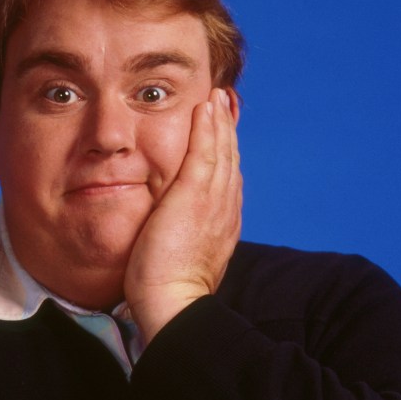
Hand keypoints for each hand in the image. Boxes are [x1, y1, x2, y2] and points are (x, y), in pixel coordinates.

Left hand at [125, 87, 241, 341]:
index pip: (227, 180)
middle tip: (224, 103)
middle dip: (227, 131)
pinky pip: (206, 152)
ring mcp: (214, 201)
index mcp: (223, 224)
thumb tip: (178, 233)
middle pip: (230, 161)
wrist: (174, 303)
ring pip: (222, 152)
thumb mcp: (184, 259)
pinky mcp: (196, 195)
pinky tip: (206, 107)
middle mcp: (225, 209)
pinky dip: (208, 127)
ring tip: (216, 97)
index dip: (226, 154)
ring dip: (220, 121)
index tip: (222, 134)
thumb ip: (186, 239)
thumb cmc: (170, 291)